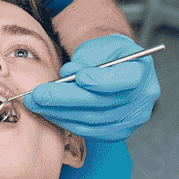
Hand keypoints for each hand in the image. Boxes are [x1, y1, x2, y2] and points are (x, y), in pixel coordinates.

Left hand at [24, 34, 159, 140]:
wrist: (115, 67)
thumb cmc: (106, 53)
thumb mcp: (99, 46)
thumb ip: (86, 59)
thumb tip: (68, 74)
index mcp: (143, 71)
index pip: (127, 79)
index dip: (102, 80)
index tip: (78, 77)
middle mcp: (143, 99)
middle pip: (103, 103)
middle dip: (65, 98)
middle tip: (38, 94)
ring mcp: (132, 119)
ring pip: (93, 120)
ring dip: (60, 112)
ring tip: (35, 103)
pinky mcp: (118, 132)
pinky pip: (89, 130)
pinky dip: (66, 121)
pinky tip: (48, 112)